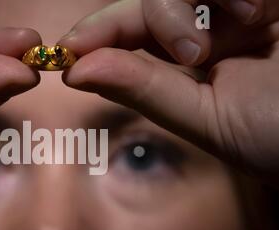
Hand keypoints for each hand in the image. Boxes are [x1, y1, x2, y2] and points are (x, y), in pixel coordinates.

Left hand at [58, 0, 278, 184]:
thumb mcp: (208, 120)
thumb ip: (146, 92)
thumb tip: (76, 72)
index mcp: (189, 65)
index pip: (129, 36)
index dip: (96, 35)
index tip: (67, 51)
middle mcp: (208, 31)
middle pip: (149, 2)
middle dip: (155, 19)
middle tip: (192, 53)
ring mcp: (237, 7)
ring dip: (191, 3)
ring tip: (239, 32)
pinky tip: (260, 11)